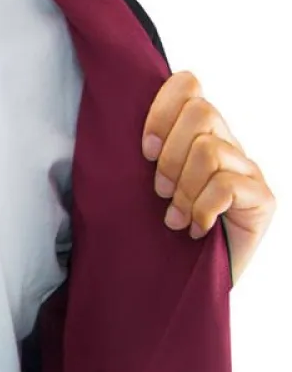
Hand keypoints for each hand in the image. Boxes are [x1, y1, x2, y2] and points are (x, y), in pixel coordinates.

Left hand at [142, 71, 276, 284]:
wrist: (181, 286)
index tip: (143, 152)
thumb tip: (108, 117)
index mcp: (197, 135)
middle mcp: (228, 145)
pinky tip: (196, 229)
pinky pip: (226, 186)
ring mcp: (248, 171)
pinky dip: (202, 209)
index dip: (161, 111)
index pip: (188, 84)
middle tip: (161, 193)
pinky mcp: (263, 199)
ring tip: (176, 219)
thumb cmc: (155, 235)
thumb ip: (136, 154)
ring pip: (209, 151)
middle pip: (200, 112)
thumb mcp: (135, 189)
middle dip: (169, 157)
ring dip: (184, 191)